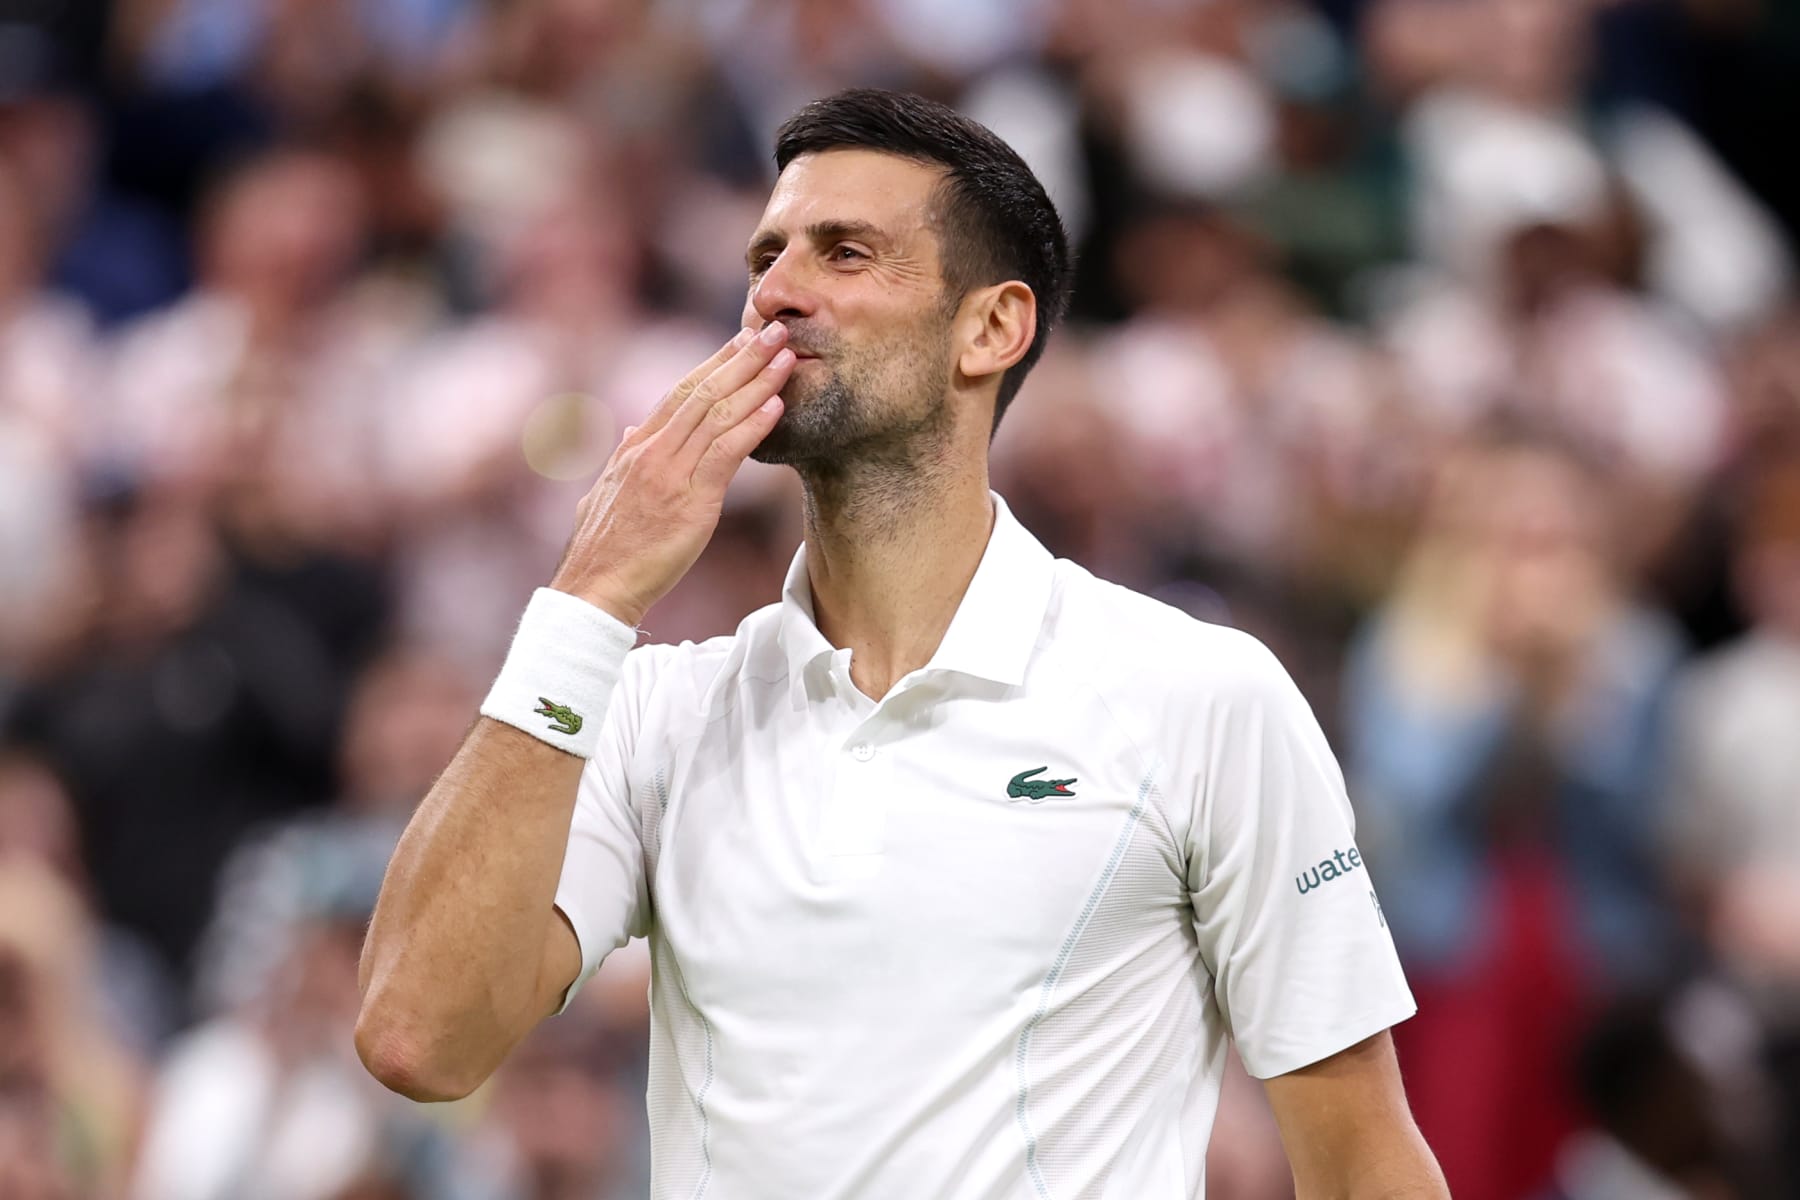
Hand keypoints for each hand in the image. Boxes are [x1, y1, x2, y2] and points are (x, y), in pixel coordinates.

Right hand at [549, 323, 793, 623]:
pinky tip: (776, 405)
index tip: (740, 340)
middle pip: (702, 391)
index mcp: (635, 448)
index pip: (679, 392)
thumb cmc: (604, 551)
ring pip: (717, 414)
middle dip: (741, 357)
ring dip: (756, 381)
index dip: (713, 363)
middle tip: (773, 330)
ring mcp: (669, 473)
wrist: (594, 589)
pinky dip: (752, 425)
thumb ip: (624, 457)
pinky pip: (725, 453)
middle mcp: (651, 451)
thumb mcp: (607, 493)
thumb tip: (634, 430)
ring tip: (786, 355)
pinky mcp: (689, 501)